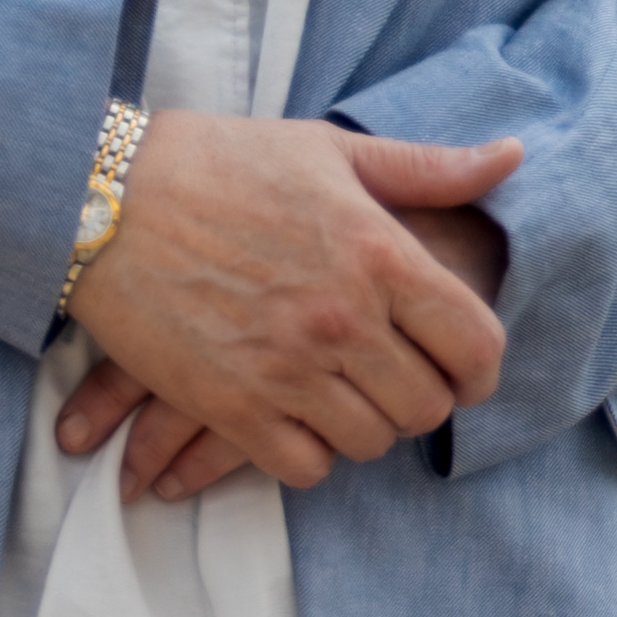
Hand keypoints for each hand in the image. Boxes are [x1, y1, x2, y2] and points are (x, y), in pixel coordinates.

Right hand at [51, 117, 518, 503]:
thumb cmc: (218, 164)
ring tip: (340, 397)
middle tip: (392, 383)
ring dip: (363, 427)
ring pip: (369, 442)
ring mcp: (286, 367)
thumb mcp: (329, 150)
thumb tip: (513, 156)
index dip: (479, 371)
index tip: (460, 371)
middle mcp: (342, 317)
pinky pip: (304, 466)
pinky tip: (293, 418)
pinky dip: (307, 453)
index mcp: (379, 252)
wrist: (102, 196)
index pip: (474, 345)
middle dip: (419, 400)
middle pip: (425, 406)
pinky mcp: (230, 405)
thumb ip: (426, 167)